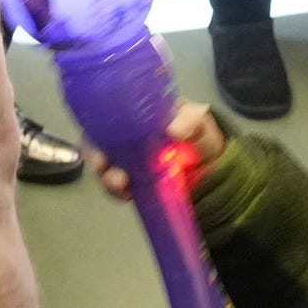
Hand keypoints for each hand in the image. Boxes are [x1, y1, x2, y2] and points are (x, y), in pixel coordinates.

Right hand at [89, 99, 226, 197]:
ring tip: (120, 185)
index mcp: (138, 114)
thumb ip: (191, 121)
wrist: (213, 172)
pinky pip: (117, 188)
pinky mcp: (133, 183)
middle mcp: (126, 136)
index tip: (96, 134)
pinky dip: (117, 193)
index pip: (108, 111)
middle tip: (101, 164)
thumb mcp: (199, 124)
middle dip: (94, 154)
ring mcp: (128, 161)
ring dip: (106, 176)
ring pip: (105, 167)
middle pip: (97, 141)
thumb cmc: (201, 138)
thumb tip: (173, 129)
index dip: (96, 121)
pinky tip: (127, 196)